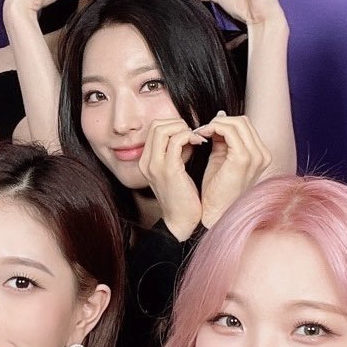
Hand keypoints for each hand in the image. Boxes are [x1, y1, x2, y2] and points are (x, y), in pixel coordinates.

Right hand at [138, 118, 204, 240]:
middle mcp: (147, 161)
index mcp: (147, 161)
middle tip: (194, 134)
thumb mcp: (176, 170)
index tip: (189, 134)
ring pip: (163, 129)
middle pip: (156, 125)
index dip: (173, 125)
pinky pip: (176, 141)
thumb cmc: (183, 197)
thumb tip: (189, 133)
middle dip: (178, 123)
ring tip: (196, 139)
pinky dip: (189, 137)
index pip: (154, 128)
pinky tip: (199, 144)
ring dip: (184, 129)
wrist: (182, 222)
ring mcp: (155, 165)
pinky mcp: (168, 170)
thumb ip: (178, 151)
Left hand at [196, 112, 271, 228]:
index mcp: (260, 155)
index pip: (244, 126)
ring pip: (237, 122)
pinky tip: (201, 135)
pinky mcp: (243, 158)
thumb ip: (222, 140)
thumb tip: (218, 119)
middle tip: (201, 130)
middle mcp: (262, 154)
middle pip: (243, 120)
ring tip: (200, 133)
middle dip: (219, 121)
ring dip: (215, 123)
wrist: (215, 214)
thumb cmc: (216, 191)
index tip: (205, 130)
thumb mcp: (221, 159)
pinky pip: (229, 131)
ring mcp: (256, 156)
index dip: (223, 123)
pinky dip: (213, 128)